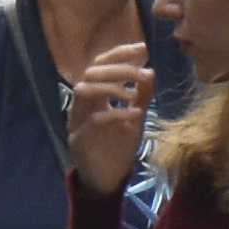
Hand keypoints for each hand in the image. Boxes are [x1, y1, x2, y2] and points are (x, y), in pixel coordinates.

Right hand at [63, 34, 156, 194]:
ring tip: (134, 93)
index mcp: (94, 97)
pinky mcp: (80, 139)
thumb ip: (141, 97)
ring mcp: (77, 121)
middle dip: (118, 68)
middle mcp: (81, 105)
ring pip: (85, 90)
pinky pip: (94, 119)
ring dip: (112, 86)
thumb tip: (150, 71)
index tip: (143, 48)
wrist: (106, 181)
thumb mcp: (134, 119)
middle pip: (90, 72)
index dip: (119, 53)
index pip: (100, 65)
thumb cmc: (117, 149)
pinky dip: (116, 113)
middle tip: (143, 72)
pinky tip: (134, 114)